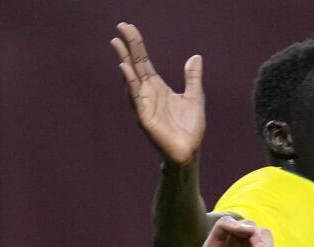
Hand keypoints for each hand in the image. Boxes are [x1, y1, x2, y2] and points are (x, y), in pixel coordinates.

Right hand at [111, 23, 204, 166]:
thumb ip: (192, 78)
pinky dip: (130, 83)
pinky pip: (135, 98)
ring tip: (118, 44)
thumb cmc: (189, 128)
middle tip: (120, 28)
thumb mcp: (194, 97)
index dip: (136, 45)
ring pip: (131, 79)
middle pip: (135, 65)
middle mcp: (147, 93)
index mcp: (157, 87)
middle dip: (128, 47)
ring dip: (125, 61)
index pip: (143, 61)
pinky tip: (125, 69)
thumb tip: (196, 57)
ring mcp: (144, 105)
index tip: (128, 28)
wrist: (189, 151)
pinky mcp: (144, 118)